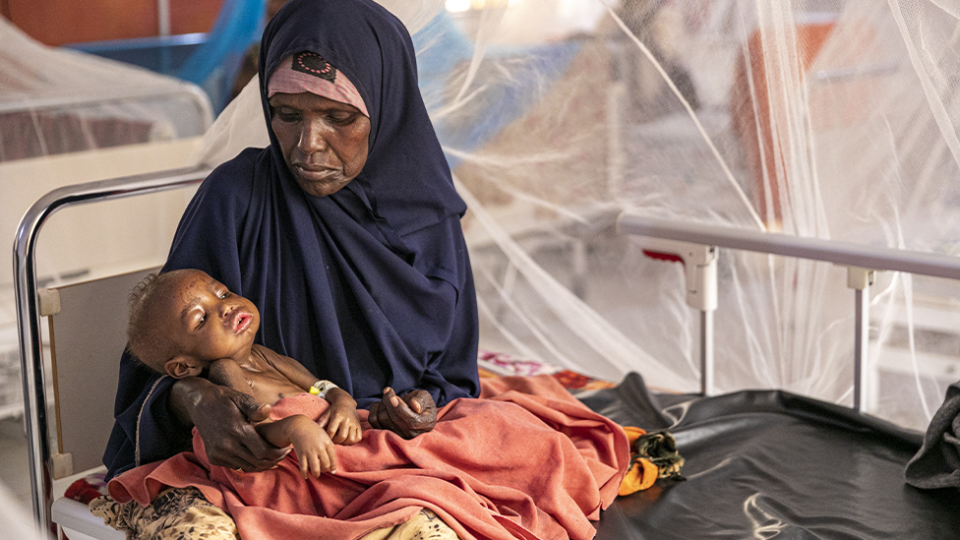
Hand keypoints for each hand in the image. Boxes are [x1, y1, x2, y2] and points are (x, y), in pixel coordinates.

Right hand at [172, 377, 288, 471]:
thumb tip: (268, 410)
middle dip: (273, 460)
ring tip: (274, 457)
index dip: (277, 453)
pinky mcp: (214, 458)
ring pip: (247, 467)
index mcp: (236, 431)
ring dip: (262, 464)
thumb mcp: (241, 398)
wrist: (199, 403)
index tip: (286, 448)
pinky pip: (236, 466)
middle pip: (257, 462)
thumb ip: (255, 407)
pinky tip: (257, 457)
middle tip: (284, 454)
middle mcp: (226, 446)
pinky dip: (249, 464)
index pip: (263, 451)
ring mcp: (219, 453)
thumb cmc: (225, 399)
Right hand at [286, 416, 337, 477]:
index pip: (332, 458)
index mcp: (327, 443)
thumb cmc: (313, 430)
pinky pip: (303, 467)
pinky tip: (305, 476)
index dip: (333, 467)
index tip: (332, 471)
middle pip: (325, 465)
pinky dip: (304, 474)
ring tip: (316, 475)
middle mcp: (320, 448)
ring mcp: (310, 452)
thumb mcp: (324, 435)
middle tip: (322, 470)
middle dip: (324, 470)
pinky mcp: (301, 454)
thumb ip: (328, 446)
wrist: (299, 426)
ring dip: (316, 474)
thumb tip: (331, 459)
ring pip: (315, 469)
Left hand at [316, 388, 361, 444]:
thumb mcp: (326, 413)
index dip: (328, 437)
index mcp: (337, 416)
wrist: (346, 403)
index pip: (332, 431)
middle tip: (333, 441)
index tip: (326, 439)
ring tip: (340, 441)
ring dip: (344, 443)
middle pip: (342, 436)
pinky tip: (347, 440)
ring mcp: (354, 423)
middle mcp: (347, 420)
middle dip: (336, 442)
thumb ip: (321, 422)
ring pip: (351, 438)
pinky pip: (358, 437)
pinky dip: (353, 442)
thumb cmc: (334, 410)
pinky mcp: (359, 426)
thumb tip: (314, 431)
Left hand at [367, 388, 436, 438]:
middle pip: (394, 418)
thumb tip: (415, 406)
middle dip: (388, 401)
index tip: (394, 397)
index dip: (400, 408)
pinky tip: (382, 404)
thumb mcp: (425, 398)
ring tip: (388, 398)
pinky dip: (374, 409)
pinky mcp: (386, 433)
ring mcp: (397, 435)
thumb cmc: (421, 404)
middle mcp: (411, 434)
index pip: (411, 421)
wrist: (415, 413)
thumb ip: (421, 400)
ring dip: (382, 404)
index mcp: (424, 424)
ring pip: (382, 418)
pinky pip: (373, 421)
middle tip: (389, 390)